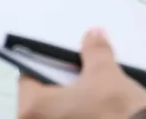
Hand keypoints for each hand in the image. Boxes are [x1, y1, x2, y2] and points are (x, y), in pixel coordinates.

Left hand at [18, 29, 145, 118]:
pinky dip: (83, 117)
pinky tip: (102, 113)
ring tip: (95, 99)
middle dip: (61, 90)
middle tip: (82, 79)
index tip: (64, 63)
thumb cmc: (117, 113)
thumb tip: (93, 36)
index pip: (28, 78)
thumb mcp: (105, 74)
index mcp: (33, 108)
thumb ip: (94, 52)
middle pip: (42, 101)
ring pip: (59, 115)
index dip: (48, 66)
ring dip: (73, 108)